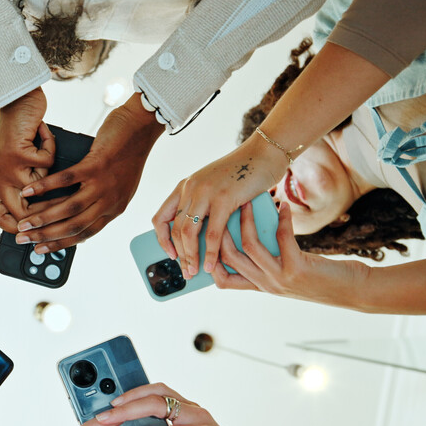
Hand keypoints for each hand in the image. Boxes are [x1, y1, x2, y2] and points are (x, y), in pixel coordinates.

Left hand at [0, 87, 53, 230]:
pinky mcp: (17, 154)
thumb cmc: (17, 130)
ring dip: (50, 176)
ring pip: (37, 190)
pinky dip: (50, 148)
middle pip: (20, 214)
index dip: (15, 228)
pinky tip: (43, 135)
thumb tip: (36, 211)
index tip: (35, 230)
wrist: (15, 101)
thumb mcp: (14, 162)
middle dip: (43, 215)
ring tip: (49, 159)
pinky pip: (45, 164)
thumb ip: (19, 183)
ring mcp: (6, 168)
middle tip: (60, 206)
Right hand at [14, 93, 163, 252]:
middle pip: (73, 226)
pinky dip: (46, 187)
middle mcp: (109, 201)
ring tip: (24, 222)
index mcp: (114, 209)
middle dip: (45, 236)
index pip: (84, 234)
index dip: (60, 244)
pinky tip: (30, 191)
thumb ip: (102, 202)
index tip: (40, 248)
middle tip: (23, 239)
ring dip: (43, 218)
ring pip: (69, 209)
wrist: (142, 128)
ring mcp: (103, 184)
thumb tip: (78, 214)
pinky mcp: (96, 166)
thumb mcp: (119, 186)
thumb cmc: (128, 154)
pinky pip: (67, 180)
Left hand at [154, 136, 286, 279]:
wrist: (265, 153)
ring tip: (196, 272)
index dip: (162, 239)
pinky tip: (211, 265)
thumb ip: (204, 204)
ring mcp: (205, 192)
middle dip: (180, 255)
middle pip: (175, 229)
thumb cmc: (244, 172)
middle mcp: (190, 188)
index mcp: (185, 186)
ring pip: (188, 233)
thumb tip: (200, 237)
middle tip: (186, 272)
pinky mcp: (223, 198)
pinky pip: (212, 233)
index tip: (170, 254)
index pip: (160, 217)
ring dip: (191, 257)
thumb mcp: (214, 185)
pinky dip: (210, 253)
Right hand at [212, 201, 369, 307]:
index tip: (209, 233)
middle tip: (223, 208)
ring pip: (249, 246)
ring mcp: (280, 278)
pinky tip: (283, 206)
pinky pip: (281, 238)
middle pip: (228, 258)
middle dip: (221, 230)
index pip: (222, 280)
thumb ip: (271, 261)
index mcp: (261, 287)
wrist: (353, 292)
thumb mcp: (288, 272)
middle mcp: (266, 285)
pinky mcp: (297, 269)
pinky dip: (281, 219)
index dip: (210, 258)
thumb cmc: (322, 279)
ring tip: (248, 202)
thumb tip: (256, 231)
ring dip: (247, 220)